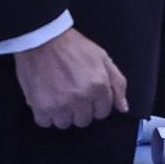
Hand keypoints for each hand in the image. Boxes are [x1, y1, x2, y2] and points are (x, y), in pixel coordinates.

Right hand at [14, 27, 128, 129]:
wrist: (44, 40)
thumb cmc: (73, 46)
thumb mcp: (103, 58)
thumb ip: (117, 83)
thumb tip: (123, 107)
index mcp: (99, 86)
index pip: (102, 112)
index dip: (95, 104)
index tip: (87, 97)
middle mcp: (81, 98)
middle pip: (83, 121)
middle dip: (79, 110)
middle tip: (72, 95)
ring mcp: (60, 104)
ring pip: (65, 124)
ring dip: (62, 114)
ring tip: (58, 97)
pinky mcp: (41, 106)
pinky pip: (45, 122)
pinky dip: (45, 115)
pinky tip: (46, 101)